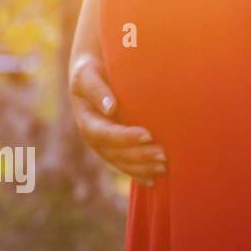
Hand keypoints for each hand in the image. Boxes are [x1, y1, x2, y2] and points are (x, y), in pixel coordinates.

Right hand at [68, 53, 166, 184]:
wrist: (93, 74)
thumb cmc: (91, 70)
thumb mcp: (88, 74)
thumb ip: (96, 89)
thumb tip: (110, 108)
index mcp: (86, 120)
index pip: (103, 134)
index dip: (124, 138)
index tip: (147, 135)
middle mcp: (93, 137)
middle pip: (113, 153)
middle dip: (138, 156)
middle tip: (163, 154)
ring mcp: (103, 145)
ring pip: (120, 162)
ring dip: (141, 167)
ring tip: (164, 166)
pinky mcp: (114, 147)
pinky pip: (124, 163)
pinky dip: (138, 173)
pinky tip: (152, 181)